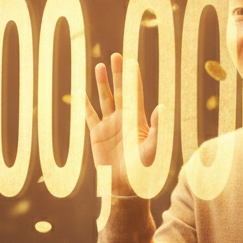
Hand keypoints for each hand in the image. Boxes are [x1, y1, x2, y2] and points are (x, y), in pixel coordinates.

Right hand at [84, 52, 161, 196]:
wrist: (124, 186)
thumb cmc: (142, 170)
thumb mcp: (152, 148)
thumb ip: (156, 127)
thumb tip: (161, 106)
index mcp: (137, 120)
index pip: (134, 93)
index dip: (132, 78)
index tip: (131, 61)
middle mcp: (123, 119)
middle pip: (120, 91)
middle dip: (118, 74)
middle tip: (116, 56)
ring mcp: (109, 126)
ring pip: (104, 99)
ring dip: (102, 84)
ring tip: (100, 66)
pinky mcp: (97, 135)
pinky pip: (90, 116)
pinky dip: (85, 105)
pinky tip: (81, 93)